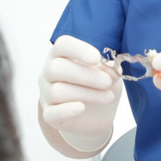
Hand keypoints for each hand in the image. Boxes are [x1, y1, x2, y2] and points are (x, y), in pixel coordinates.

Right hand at [39, 35, 121, 150]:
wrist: (96, 116)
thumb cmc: (98, 87)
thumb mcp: (108, 75)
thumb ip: (109, 70)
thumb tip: (113, 68)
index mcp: (62, 55)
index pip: (62, 45)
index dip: (79, 50)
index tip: (97, 58)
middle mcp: (49, 72)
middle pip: (57, 68)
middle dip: (86, 75)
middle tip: (108, 82)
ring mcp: (46, 94)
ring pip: (57, 91)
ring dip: (87, 94)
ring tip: (108, 97)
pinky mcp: (49, 114)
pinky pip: (51, 113)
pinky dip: (67, 110)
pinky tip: (81, 108)